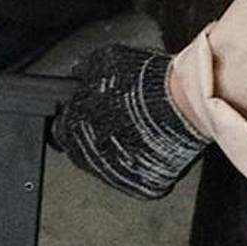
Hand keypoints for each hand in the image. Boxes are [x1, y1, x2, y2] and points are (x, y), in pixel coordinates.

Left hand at [51, 45, 206, 199]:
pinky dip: (140, 161)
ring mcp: (115, 173)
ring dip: (118, 148)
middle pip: (84, 148)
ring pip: (109, 163)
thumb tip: (78, 70)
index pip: (62, 128)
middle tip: (118, 118)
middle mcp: (90, 156)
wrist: (183, 102)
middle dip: (97, 133)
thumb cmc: (145, 83)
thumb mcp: (105, 61)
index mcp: (73, 129)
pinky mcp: (141, 184)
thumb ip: (84, 69)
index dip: (75, 117)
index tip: (87, 112)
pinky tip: (150, 143)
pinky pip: (135, 174)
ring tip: (138, 128)